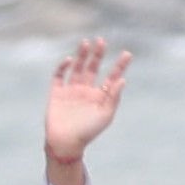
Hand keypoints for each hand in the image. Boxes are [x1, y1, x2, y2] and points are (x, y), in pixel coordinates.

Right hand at [41, 34, 130, 184]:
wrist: (65, 142)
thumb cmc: (88, 132)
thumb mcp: (105, 115)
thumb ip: (113, 97)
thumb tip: (122, 80)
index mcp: (100, 96)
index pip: (112, 77)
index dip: (119, 65)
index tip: (127, 54)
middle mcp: (86, 91)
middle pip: (93, 68)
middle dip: (98, 55)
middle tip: (102, 41)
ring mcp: (71, 91)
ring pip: (77, 68)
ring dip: (81, 55)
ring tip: (86, 42)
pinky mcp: (56, 93)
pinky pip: (59, 76)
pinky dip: (63, 67)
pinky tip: (69, 60)